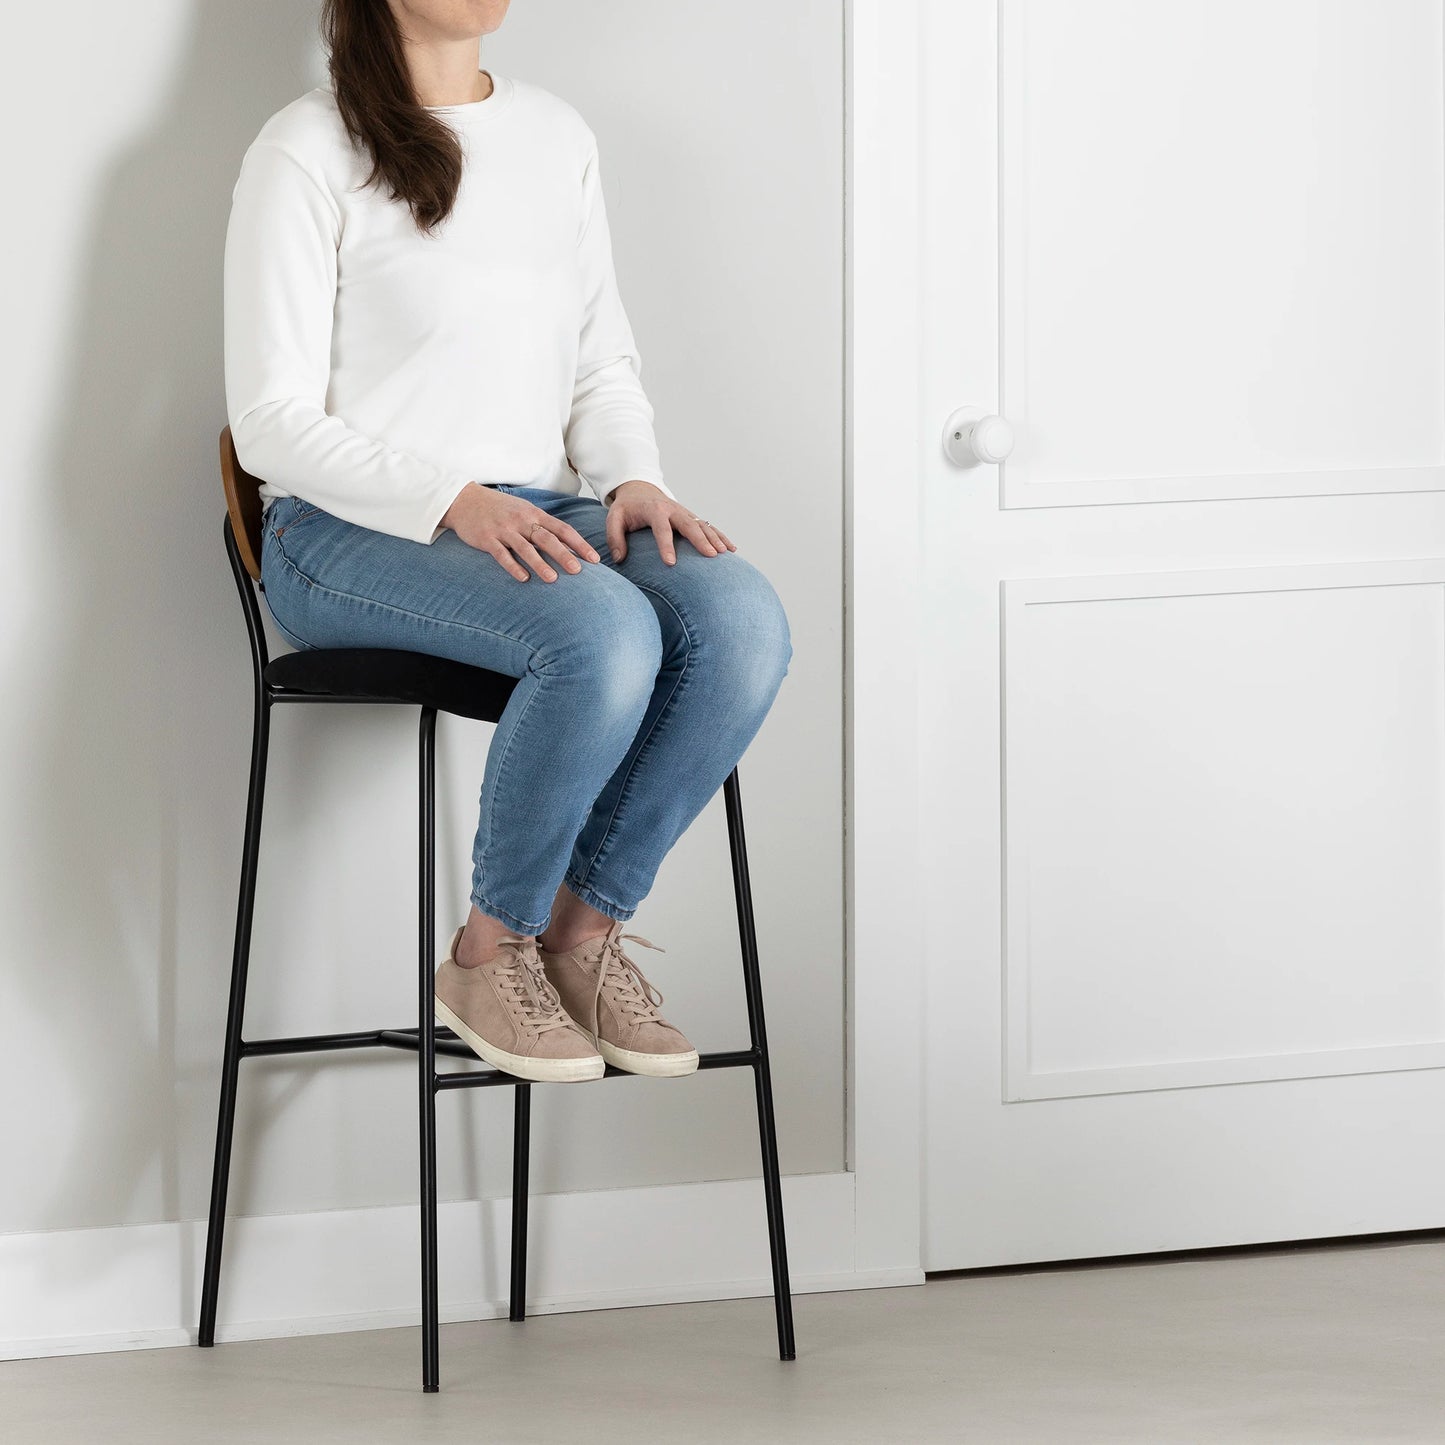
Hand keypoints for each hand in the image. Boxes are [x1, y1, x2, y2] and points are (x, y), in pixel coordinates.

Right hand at [441, 482, 600, 582]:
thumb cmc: (499, 509)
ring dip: (539, 564)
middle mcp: (521, 520)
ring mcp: (504, 529)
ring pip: (525, 547)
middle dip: (563, 554)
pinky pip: (501, 554)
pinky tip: (523, 578)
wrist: (464, 499)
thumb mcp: (524, 511)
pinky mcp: (487, 538)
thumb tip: (567, 545)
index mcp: (534, 514)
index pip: (562, 529)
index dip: (579, 544)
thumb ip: (543, 526)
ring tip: (552, 579)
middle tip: (578, 571)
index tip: (594, 559)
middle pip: (547, 538)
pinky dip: (513, 566)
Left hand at [604, 480, 736, 564]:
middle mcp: (673, 510)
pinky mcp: (691, 517)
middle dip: (701, 540)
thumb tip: (619, 559)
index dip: (666, 546)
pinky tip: (731, 549)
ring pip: (703, 525)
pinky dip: (721, 536)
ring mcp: (685, 513)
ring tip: (725, 553)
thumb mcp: (614, 518)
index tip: (671, 563)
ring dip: (715, 538)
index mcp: (654, 510)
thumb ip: (614, 537)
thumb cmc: (626, 507)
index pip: (662, 528)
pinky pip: (709, 526)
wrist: (639, 489)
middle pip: (690, 525)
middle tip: (711, 556)